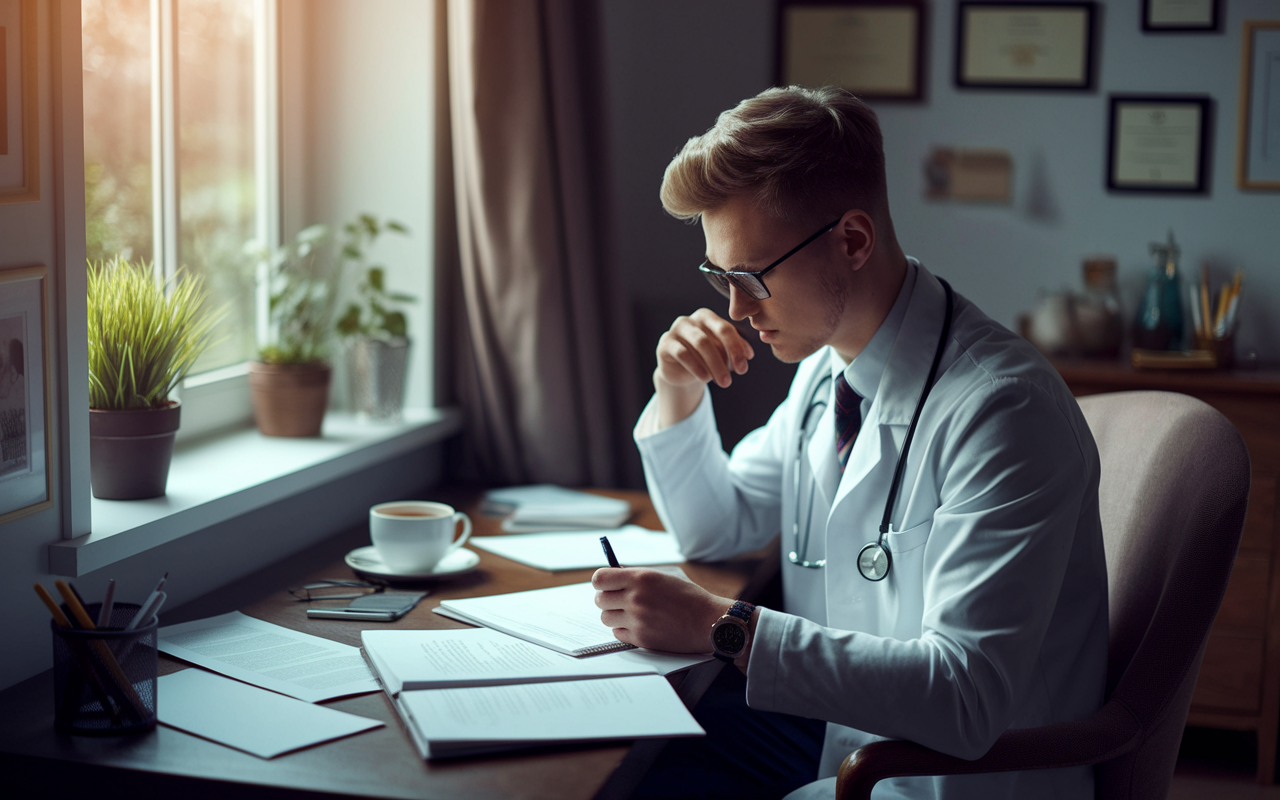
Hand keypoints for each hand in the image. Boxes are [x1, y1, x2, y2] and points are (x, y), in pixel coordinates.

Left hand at [592, 568, 728, 653]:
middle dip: (607, 600)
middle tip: (617, 601)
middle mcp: (636, 598)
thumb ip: (636, 578)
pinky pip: (617, 634)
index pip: (600, 578)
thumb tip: (612, 580)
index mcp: (641, 578)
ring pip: (606, 618)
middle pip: (600, 600)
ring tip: (629, 614)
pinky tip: (637, 625)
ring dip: (614, 616)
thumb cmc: (688, 598)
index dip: (601, 582)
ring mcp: (637, 620)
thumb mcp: (662, 577)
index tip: (605, 584)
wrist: (708, 622)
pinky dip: (623, 630)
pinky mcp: (641, 639)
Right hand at [654, 308, 753, 390]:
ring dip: (715, 365)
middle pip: (713, 334)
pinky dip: (697, 367)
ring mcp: (675, 330)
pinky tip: (705, 379)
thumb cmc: (705, 359)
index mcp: (707, 317)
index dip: (737, 347)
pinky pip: (682, 353)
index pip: (725, 328)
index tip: (745, 366)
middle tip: (737, 376)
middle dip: (727, 357)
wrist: (680, 372)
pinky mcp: (665, 344)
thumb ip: (736, 350)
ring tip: (723, 382)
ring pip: (700, 343)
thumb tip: (748, 354)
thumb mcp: (723, 354)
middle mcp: (690, 320)